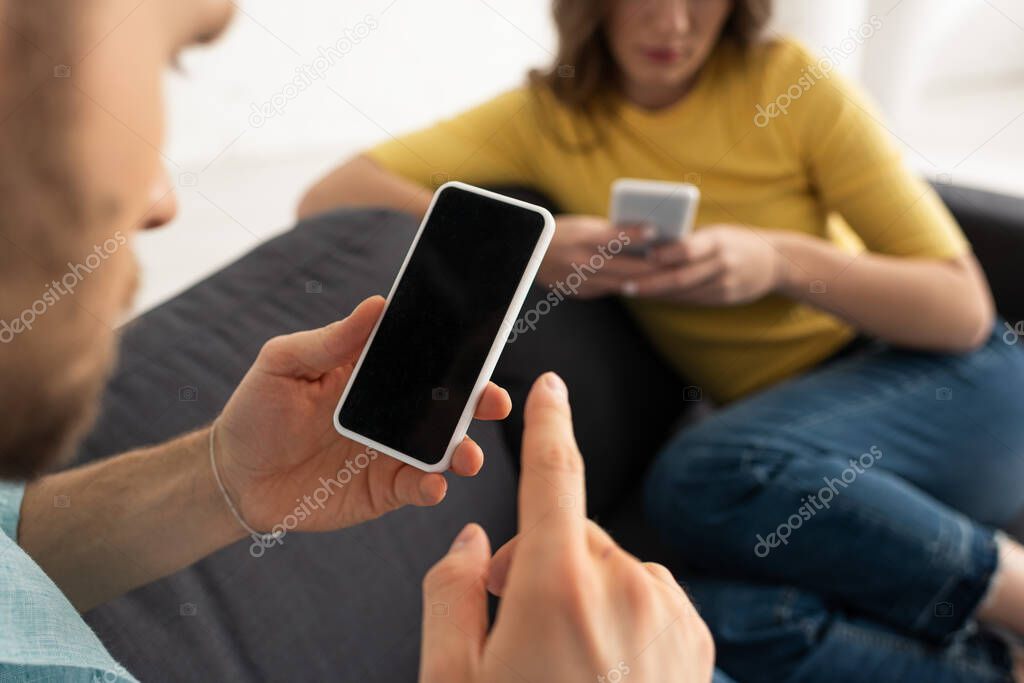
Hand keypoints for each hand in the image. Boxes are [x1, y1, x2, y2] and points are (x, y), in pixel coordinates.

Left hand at [214, 296, 512, 533]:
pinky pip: (420, 488)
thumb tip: (377, 304)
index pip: (427, 357)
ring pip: (445, 449)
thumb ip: (331, 339)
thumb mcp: (284, 363)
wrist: (234, 478)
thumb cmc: (256, 411)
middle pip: (450, 404)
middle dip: (480, 402)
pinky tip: (432, 485)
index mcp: (375, 375)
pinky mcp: (385, 491)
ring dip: (464, 450)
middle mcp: (394, 413)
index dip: (458, 352)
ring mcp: (393, 453)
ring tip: (466, 456)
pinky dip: (432, 488)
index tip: (483, 345)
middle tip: (493, 402)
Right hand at [419, 373, 714, 682]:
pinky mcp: (696, 638)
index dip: (549, 422)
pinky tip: (603, 665)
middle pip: (573, 532)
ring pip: (611, 565)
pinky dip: (624, 614)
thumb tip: (472, 543)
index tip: (550, 387)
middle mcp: (624, 588)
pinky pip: (649, 595)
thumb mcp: (451, 677)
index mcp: (557, 587)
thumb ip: (450, 592)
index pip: (553, 473)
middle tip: (514, 617)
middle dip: (540, 557)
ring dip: (584, 589)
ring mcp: (668, 613)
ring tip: (563, 655)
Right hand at [538, 215, 659, 297]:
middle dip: (650, 266)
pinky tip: (641, 283)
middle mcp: (581, 262)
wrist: (529, 256)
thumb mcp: (583, 227)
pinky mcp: (581, 292)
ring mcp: (581, 281)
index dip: (636, 234)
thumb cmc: (562, 234)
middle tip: (673, 262)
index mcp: (582, 240)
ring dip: (642, 280)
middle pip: (624, 266)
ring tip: (663, 276)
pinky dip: (625, 285)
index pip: (614, 236)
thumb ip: (610, 233)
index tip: (656, 229)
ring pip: (620, 283)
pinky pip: (608, 289)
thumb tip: (642, 237)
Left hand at [630, 224, 782, 304]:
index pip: (688, 249)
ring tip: (631, 291)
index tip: (643, 256)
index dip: (665, 254)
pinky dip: (670, 298)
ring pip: (684, 293)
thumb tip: (650, 244)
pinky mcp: (724, 299)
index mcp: (718, 241)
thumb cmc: (735, 240)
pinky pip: (692, 300)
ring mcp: (725, 284)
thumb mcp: (717, 232)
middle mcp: (722, 264)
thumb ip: (689, 239)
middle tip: (626, 285)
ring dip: (656, 293)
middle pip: (680, 277)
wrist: (775, 262)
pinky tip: (653, 296)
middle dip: (650, 283)